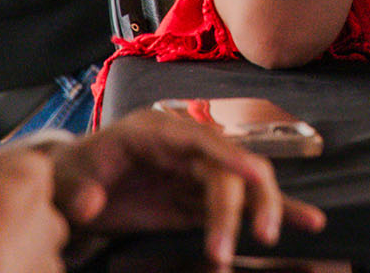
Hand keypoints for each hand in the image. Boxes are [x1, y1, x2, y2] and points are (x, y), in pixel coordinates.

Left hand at [50, 110, 324, 265]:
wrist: (68, 185)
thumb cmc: (69, 175)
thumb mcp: (63, 181)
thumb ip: (76, 191)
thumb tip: (93, 200)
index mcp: (153, 132)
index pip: (200, 139)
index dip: (230, 155)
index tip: (255, 174)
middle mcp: (183, 147)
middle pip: (229, 166)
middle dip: (246, 200)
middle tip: (253, 237)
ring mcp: (194, 172)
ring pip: (243, 183)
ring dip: (263, 207)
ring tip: (272, 236)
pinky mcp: (198, 198)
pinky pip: (239, 204)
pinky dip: (271, 211)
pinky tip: (306, 221)